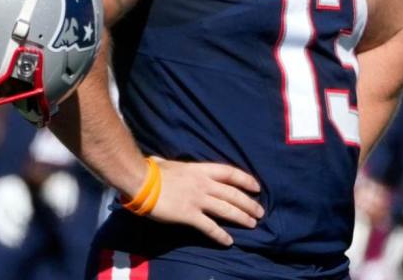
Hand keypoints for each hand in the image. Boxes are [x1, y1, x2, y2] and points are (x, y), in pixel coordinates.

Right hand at [146, 159, 264, 245]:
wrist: (142, 182)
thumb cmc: (153, 171)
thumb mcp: (169, 163)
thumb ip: (173, 164)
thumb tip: (161, 160)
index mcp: (201, 169)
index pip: (230, 173)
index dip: (245, 180)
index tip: (256, 187)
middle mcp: (204, 184)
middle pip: (233, 194)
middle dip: (248, 203)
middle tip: (260, 212)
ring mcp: (197, 199)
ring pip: (226, 209)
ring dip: (241, 217)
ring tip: (252, 224)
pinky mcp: (189, 215)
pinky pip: (209, 226)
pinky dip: (220, 234)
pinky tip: (228, 241)